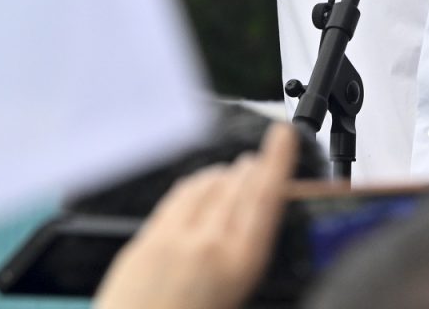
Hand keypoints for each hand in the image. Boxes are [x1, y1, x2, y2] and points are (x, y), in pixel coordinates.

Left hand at [93, 122, 297, 308]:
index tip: (283, 137)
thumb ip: (243, 261)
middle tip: (268, 152)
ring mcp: (173, 239)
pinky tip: (201, 185)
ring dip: (226, 174)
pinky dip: (195, 186)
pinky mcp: (145, 241)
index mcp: (238, 266)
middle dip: (254, 166)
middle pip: (237, 187)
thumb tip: (251, 233)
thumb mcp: (235, 300)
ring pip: (206, 187)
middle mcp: (207, 245)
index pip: (264, 198)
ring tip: (239, 168)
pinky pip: (176, 199)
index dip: (277, 162)